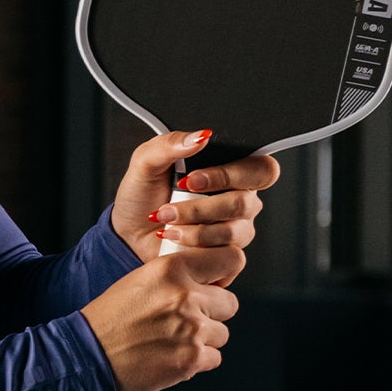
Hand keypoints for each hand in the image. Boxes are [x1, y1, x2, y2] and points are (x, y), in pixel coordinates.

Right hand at [79, 243, 242, 390]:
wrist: (88, 352)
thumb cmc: (110, 317)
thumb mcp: (142, 280)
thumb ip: (178, 277)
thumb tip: (210, 281)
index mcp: (172, 270)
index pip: (231, 260)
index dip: (225, 273)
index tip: (216, 283)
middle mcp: (186, 296)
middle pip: (229, 303)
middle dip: (211, 313)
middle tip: (184, 320)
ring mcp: (191, 330)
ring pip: (221, 333)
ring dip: (203, 339)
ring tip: (172, 340)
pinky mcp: (191, 360)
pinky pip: (213, 358)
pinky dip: (196, 360)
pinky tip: (171, 355)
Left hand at [110, 128, 280, 263]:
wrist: (130, 229)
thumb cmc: (144, 193)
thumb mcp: (147, 161)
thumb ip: (171, 144)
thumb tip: (200, 136)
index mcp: (232, 170)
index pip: (261, 169)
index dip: (231, 176)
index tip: (191, 180)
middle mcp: (242, 198)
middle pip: (245, 202)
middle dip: (202, 206)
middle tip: (171, 204)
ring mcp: (237, 227)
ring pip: (234, 230)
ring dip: (193, 227)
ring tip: (166, 220)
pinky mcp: (226, 254)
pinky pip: (225, 254)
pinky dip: (193, 244)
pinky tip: (172, 236)